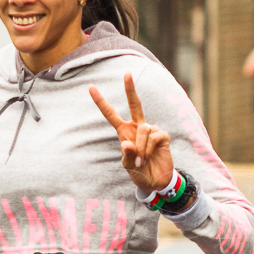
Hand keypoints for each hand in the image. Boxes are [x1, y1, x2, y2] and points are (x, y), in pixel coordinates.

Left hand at [89, 73, 173, 192]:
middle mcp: (137, 126)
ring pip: (143, 130)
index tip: (91, 87)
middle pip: (135, 104)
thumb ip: (127, 155)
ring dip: (141, 147)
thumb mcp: (128, 165)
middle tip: (127, 73)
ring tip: (142, 160)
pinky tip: (150, 156)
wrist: (156, 181)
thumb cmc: (139, 171)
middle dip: (130, 89)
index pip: (110, 114)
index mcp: (124, 131)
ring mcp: (151, 129)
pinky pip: (153, 137)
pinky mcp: (163, 135)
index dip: (101, 101)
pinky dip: (149, 149)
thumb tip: (128, 144)